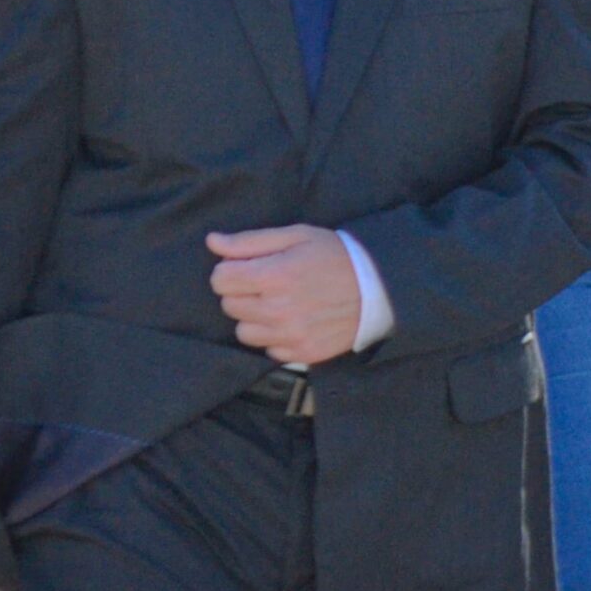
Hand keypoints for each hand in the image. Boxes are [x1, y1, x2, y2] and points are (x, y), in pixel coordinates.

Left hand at [208, 224, 362, 364]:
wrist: (378, 289)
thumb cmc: (336, 256)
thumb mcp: (297, 236)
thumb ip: (250, 241)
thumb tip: (212, 242)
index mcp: (274, 275)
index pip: (220, 279)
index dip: (230, 270)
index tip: (247, 266)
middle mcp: (278, 310)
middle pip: (229, 305)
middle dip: (242, 291)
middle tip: (267, 282)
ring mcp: (290, 336)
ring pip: (243, 332)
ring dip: (254, 317)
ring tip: (278, 303)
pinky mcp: (302, 353)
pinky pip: (268, 349)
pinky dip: (274, 336)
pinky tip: (293, 320)